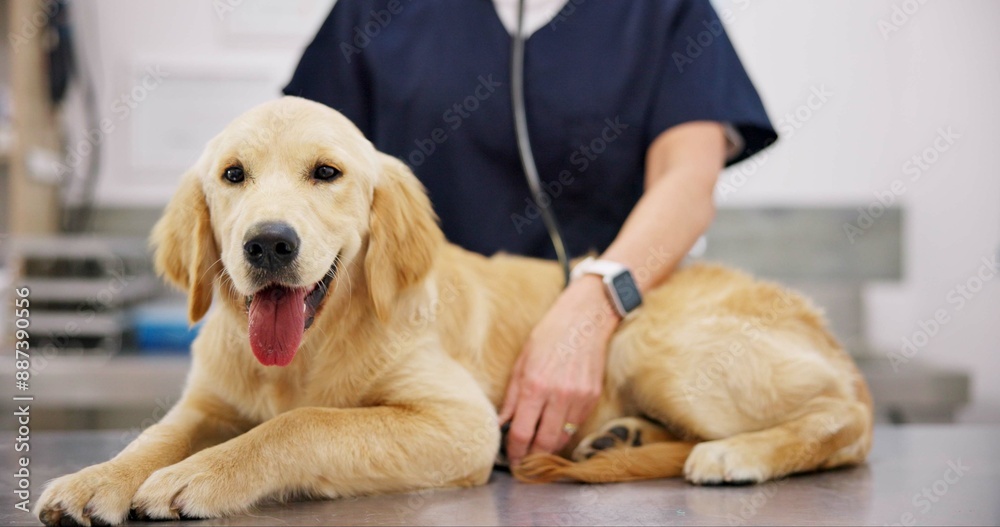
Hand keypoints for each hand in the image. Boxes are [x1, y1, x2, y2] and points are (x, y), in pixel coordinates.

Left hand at [499, 275, 620, 465]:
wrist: (585, 319)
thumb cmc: (549, 335)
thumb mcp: (521, 362)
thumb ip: (512, 397)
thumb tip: (502, 424)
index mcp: (535, 385)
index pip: (522, 433)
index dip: (514, 452)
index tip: (510, 459)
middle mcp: (558, 395)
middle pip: (544, 443)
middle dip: (531, 458)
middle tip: (522, 462)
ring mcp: (579, 398)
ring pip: (562, 438)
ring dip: (548, 448)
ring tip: (536, 449)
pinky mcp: (593, 397)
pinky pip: (575, 425)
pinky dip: (563, 432)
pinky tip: (553, 429)